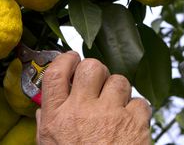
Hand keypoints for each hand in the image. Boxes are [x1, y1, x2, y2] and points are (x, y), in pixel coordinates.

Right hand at [36, 52, 151, 144]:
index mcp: (58, 117)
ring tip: (114, 105)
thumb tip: (43, 107)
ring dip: (117, 90)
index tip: (71, 59)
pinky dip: (136, 109)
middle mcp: (83, 112)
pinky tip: (129, 121)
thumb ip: (46, 123)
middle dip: (95, 70)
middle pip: (91, 67)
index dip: (65, 59)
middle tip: (96, 81)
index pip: (57, 73)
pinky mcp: (135, 124)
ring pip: (119, 80)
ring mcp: (111, 116)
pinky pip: (140, 101)